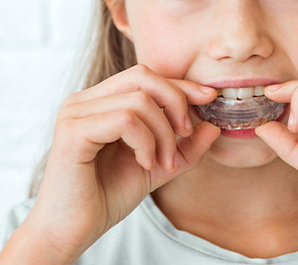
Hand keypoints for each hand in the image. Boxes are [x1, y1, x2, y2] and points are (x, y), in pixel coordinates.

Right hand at [17, 64, 219, 262]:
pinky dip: (145, 142)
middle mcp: (85, 100)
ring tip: (162, 162)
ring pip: (139, 101)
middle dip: (175, 103)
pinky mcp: (73, 131)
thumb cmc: (107, 195)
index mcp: (101, 101)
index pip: (146, 77)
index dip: (181, 85)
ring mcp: (76, 113)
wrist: (73, 231)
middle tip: (185, 135)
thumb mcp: (157, 165)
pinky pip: (126, 120)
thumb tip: (214, 126)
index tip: (208, 98)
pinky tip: (144, 164)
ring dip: (162, 133)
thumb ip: (185, 147)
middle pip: (144, 77)